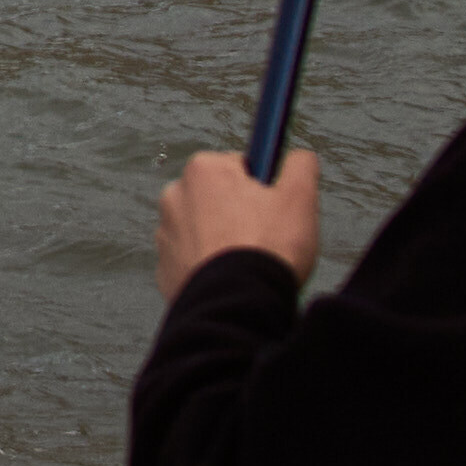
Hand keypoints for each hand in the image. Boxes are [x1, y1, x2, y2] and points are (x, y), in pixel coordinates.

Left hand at [156, 147, 320, 291]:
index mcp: (203, 170)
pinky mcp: (165, 269)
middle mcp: (174, 197)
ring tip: (249, 262)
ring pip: (207, 229)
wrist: (237, 306)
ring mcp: (166, 235)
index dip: (265, 188)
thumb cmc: (267, 248)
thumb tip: (300, 158)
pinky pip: (194, 260)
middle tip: (266, 237)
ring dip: (225, 240)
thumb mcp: (299, 197)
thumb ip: (300, 166)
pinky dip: (211, 266)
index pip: (241, 166)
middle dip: (242, 213)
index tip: (276, 208)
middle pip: (221, 197)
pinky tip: (232, 278)